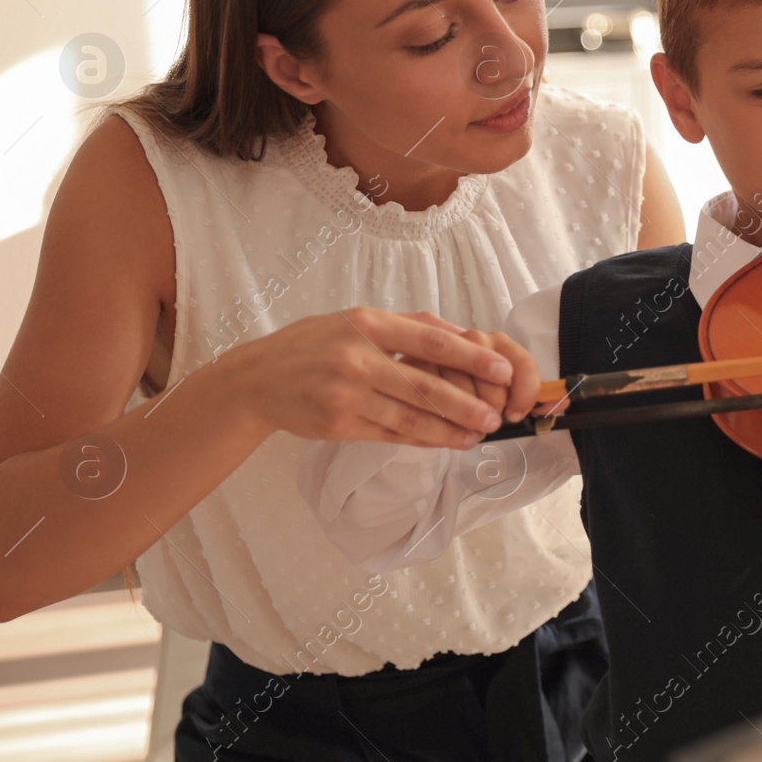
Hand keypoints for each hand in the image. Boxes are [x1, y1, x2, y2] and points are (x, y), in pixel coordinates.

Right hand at [234, 306, 523, 449]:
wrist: (258, 378)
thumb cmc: (314, 344)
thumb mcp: (356, 319)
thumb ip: (407, 326)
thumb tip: (461, 334)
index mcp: (368, 324)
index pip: (432, 342)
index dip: (472, 358)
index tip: (503, 369)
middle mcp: (357, 358)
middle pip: (426, 386)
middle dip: (467, 404)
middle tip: (495, 415)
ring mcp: (346, 394)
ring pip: (411, 417)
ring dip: (450, 430)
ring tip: (477, 435)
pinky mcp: (338, 425)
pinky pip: (391, 435)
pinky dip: (422, 440)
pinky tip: (444, 442)